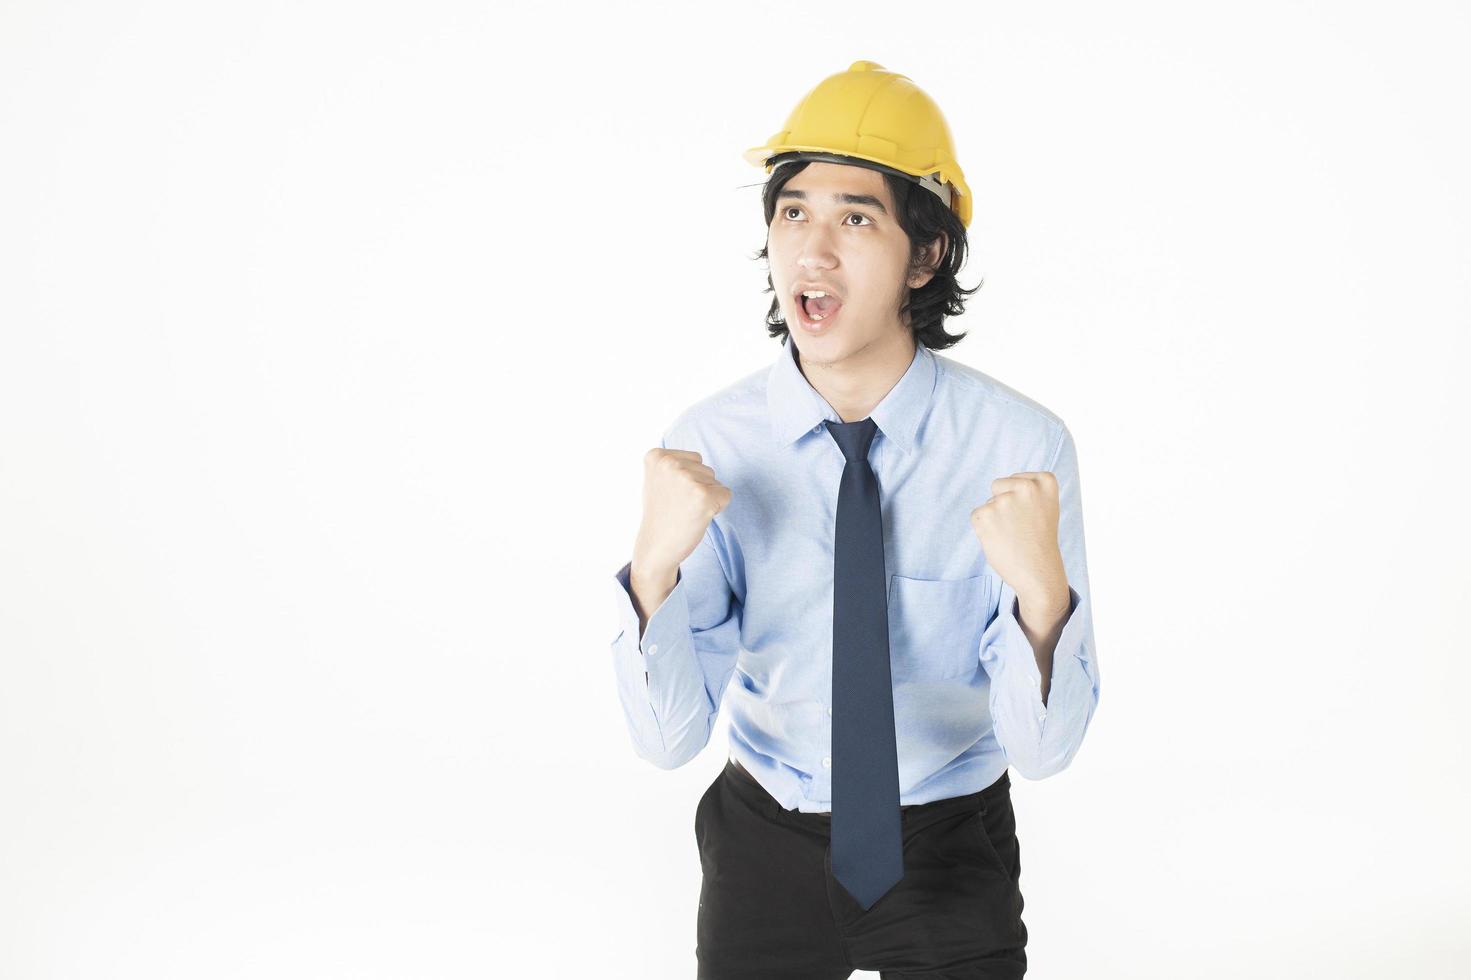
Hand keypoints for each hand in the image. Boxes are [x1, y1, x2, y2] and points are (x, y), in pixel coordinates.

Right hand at [632, 448, 731, 576]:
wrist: (656, 546)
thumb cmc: (662, 514)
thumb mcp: (658, 479)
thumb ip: (675, 464)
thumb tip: (699, 459)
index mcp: (657, 456)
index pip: (695, 458)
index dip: (689, 479)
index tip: (671, 495)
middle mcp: (670, 464)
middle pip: (707, 469)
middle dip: (699, 488)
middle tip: (679, 506)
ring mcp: (686, 479)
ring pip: (716, 482)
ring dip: (707, 498)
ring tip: (686, 511)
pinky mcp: (703, 496)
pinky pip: (726, 495)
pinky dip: (717, 508)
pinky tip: (697, 517)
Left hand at [969, 470, 1068, 606]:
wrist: (1038, 573)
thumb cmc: (1039, 542)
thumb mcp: (1044, 507)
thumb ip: (1029, 491)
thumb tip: (998, 487)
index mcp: (1046, 481)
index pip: (1017, 478)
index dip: (1020, 499)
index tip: (1033, 516)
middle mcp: (1027, 487)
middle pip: (999, 485)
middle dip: (1004, 502)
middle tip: (1020, 527)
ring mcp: (1005, 500)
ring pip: (988, 503)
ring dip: (995, 518)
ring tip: (1012, 536)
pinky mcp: (985, 514)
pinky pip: (977, 515)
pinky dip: (984, 529)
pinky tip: (1000, 540)